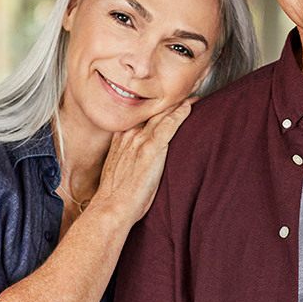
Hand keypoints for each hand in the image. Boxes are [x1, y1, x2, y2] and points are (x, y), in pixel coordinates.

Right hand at [92, 99, 194, 222]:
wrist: (111, 208)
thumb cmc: (115, 197)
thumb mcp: (117, 171)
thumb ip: (127, 161)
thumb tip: (139, 164)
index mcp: (120, 140)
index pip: (140, 118)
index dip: (154, 110)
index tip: (164, 105)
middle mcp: (129, 135)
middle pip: (151, 112)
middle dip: (167, 103)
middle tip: (183, 93)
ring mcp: (139, 140)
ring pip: (161, 114)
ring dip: (178, 103)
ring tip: (192, 96)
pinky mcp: (151, 148)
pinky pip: (169, 124)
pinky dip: (180, 113)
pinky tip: (190, 106)